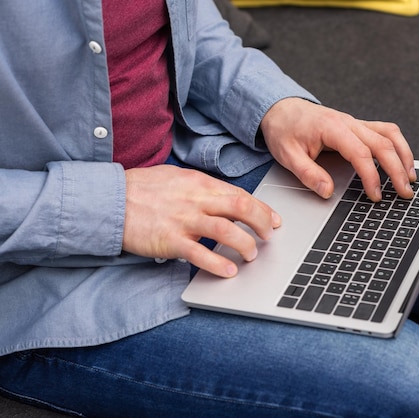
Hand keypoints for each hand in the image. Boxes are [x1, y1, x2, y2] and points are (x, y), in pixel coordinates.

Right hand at [122, 165, 280, 277]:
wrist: (108, 200)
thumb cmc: (141, 189)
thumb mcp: (176, 178)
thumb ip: (201, 187)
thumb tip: (224, 197)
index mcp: (199, 183)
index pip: (240, 194)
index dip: (262, 208)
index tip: (273, 220)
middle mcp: (195, 199)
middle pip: (241, 208)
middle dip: (262, 223)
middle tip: (268, 237)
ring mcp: (183, 220)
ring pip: (226, 231)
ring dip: (245, 245)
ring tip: (250, 256)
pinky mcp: (170, 241)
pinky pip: (200, 254)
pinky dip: (218, 264)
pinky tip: (229, 271)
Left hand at [260, 98, 416, 200]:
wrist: (281, 109)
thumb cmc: (284, 129)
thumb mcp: (287, 155)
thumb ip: (308, 174)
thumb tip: (327, 191)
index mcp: (332, 128)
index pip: (361, 154)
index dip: (371, 177)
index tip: (376, 195)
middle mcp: (349, 122)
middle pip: (383, 144)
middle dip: (397, 170)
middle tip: (404, 192)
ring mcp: (356, 122)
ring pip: (390, 135)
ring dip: (404, 155)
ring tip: (411, 178)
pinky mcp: (358, 126)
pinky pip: (385, 131)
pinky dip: (398, 146)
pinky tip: (403, 161)